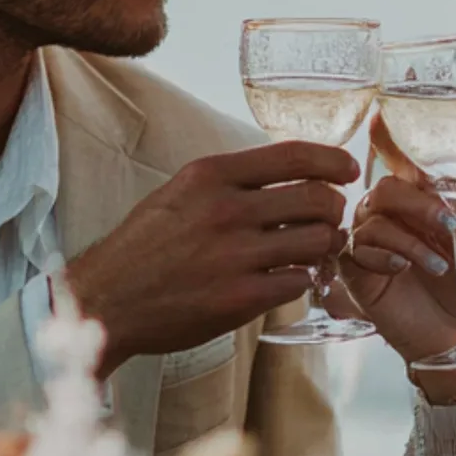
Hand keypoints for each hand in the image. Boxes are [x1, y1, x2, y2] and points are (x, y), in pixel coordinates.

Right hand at [66, 140, 359, 376]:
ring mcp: (235, 255)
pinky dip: (304, 279)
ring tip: (316, 251)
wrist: (107, 301)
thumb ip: (229, 180)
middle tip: (331, 219)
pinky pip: (300, 281)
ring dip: (326, 246)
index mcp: (212, 175)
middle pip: (317, 197)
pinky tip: (291, 278)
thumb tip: (285, 170)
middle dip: (335, 209)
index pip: (294, 155)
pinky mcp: (240, 297)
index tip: (348, 171)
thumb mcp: (179, 192)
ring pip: (317, 240)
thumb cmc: (144, 247)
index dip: (333, 160)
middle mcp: (227, 209)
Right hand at [336, 113, 455, 400]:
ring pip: (372, 219)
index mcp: (411, 206)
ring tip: (439, 264)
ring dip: (410, 239)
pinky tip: (405, 271)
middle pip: (382, 189)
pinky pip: (358, 249)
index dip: (386, 140)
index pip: (394, 166)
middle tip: (447, 224)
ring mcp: (366, 246)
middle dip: (417, 202)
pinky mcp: (354, 274)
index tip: (380, 114)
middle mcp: (384, 219)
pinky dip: (387, 256)